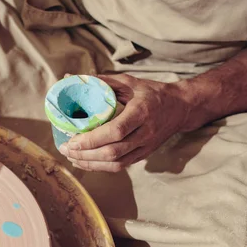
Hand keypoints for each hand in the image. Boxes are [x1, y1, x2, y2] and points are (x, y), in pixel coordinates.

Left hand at [59, 74, 204, 171]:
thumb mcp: (129, 82)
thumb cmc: (151, 92)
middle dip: (86, 154)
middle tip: (65, 149)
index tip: (72, 140)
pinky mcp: (143, 155)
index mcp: (142, 112)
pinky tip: (85, 162)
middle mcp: (145, 133)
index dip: (92, 139)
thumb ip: (102, 83)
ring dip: (90, 163)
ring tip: (71, 157)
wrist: (181, 107)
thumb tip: (70, 79)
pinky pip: (120, 166)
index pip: (116, 131)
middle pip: (113, 152)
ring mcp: (145, 147)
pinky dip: (100, 167)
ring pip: (115, 163)